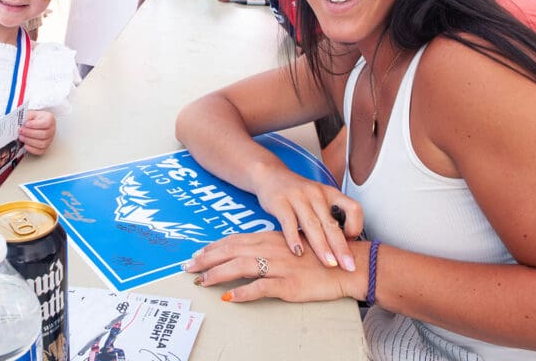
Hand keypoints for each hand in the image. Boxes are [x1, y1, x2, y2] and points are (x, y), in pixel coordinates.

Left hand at [19, 109, 55, 154]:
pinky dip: (31, 149)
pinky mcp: (45, 147)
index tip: (26, 124)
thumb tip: (20, 123)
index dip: (35, 125)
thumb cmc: (34, 118)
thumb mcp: (31, 114)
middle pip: (44, 134)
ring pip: (42, 144)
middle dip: (30, 133)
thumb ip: (27, 117)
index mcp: (50, 119)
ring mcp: (49, 140)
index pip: (46, 123)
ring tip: (21, 137)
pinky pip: (40, 151)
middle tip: (21, 131)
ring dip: (29, 141)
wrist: (36, 123)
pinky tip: (25, 144)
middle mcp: (51, 130)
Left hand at [182, 231, 365, 302]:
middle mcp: (271, 249)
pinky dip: (243, 292)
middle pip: (231, 251)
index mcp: (271, 238)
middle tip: (188, 266)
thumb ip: (269, 247)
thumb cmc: (319, 256)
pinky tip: (230, 297)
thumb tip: (247, 253)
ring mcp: (279, 266)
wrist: (346, 265)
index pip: (235, 240)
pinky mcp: (288, 283)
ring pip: (240, 267)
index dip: (214, 247)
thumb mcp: (290, 245)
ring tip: (201, 281)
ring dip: (218, 274)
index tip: (198, 253)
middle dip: (207, 259)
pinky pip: (261, 288)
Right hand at [253, 171, 363, 270]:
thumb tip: (342, 247)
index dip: (356, 225)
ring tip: (329, 263)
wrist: (270, 175)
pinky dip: (294, 238)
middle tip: (348, 266)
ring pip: (312, 225)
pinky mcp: (280, 202)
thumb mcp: (319, 198)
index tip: (352, 241)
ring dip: (322, 247)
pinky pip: (288, 222)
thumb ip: (328, 217)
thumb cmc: (298, 193)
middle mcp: (317, 194)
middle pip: (332, 224)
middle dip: (341, 248)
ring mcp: (298, 197)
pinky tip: (298, 252)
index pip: (353, 208)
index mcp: (330, 193)